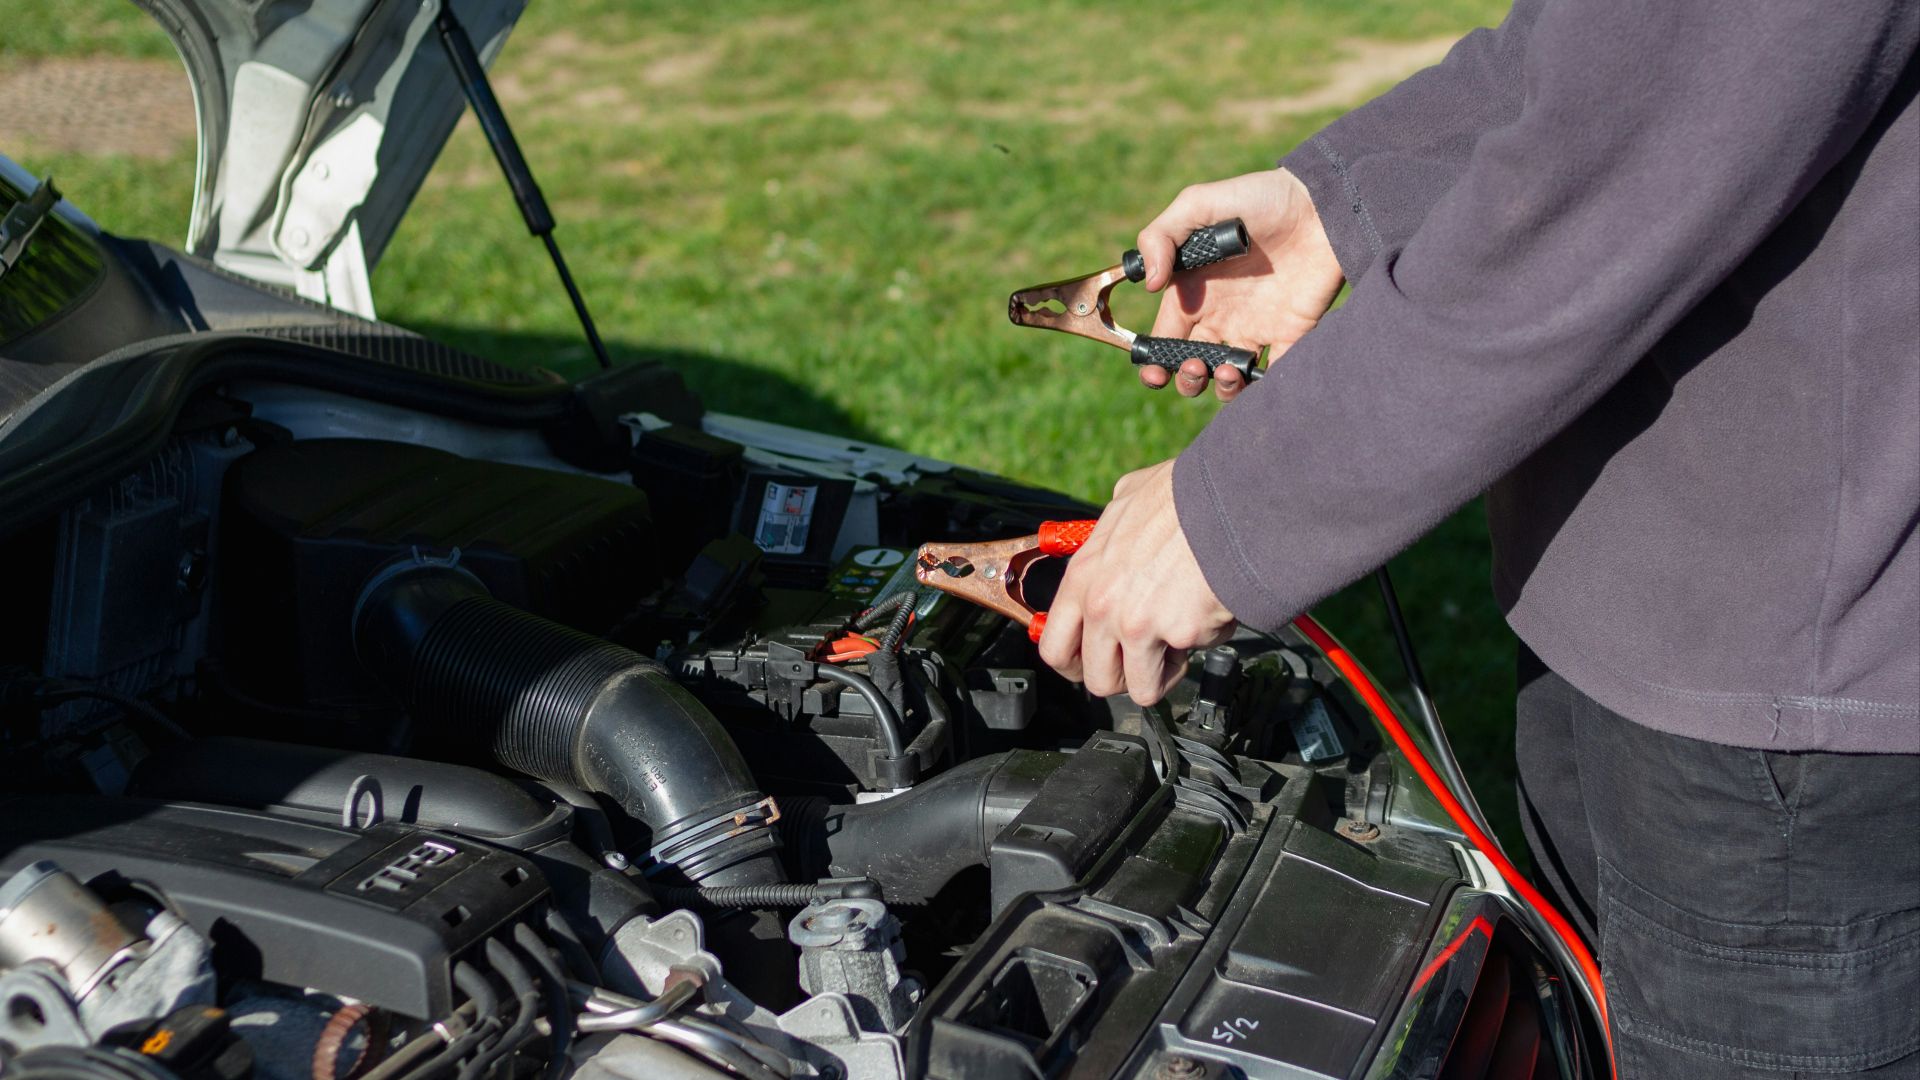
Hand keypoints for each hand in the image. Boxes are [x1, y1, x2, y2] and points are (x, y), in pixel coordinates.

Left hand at [1036, 461, 1235, 705]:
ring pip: (1142, 688)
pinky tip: (1209, 609)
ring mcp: (1139, 625)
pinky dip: (1203, 642)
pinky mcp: (1180, 634)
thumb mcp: (1126, 502)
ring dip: (1163, 672)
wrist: (1230, 500)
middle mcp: (1103, 607)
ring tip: (1180, 637)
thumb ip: (1111, 531)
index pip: (1054, 647)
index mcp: (1084, 577)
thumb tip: (1117, 530)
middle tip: (1143, 659)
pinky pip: (1192, 658)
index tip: (1092, 664)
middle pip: (1098, 680)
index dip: (1074, 665)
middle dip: (1123, 678)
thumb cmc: (1184, 496)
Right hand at [1134, 169, 1343, 400]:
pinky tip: (1257, 376)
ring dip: (1220, 387)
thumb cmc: (1258, 197)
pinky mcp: (1291, 334)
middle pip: (1191, 366)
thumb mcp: (1198, 203)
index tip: (1155, 372)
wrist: (1322, 203)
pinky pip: (1274, 373)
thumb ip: (1161, 236)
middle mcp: (1220, 315)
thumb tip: (1149, 285)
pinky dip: (1263, 388)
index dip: (1154, 362)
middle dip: (1186, 379)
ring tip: (1227, 369)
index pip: (1164, 338)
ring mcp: (1256, 327)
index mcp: (1192, 291)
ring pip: (1228, 378)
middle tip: (1196, 366)